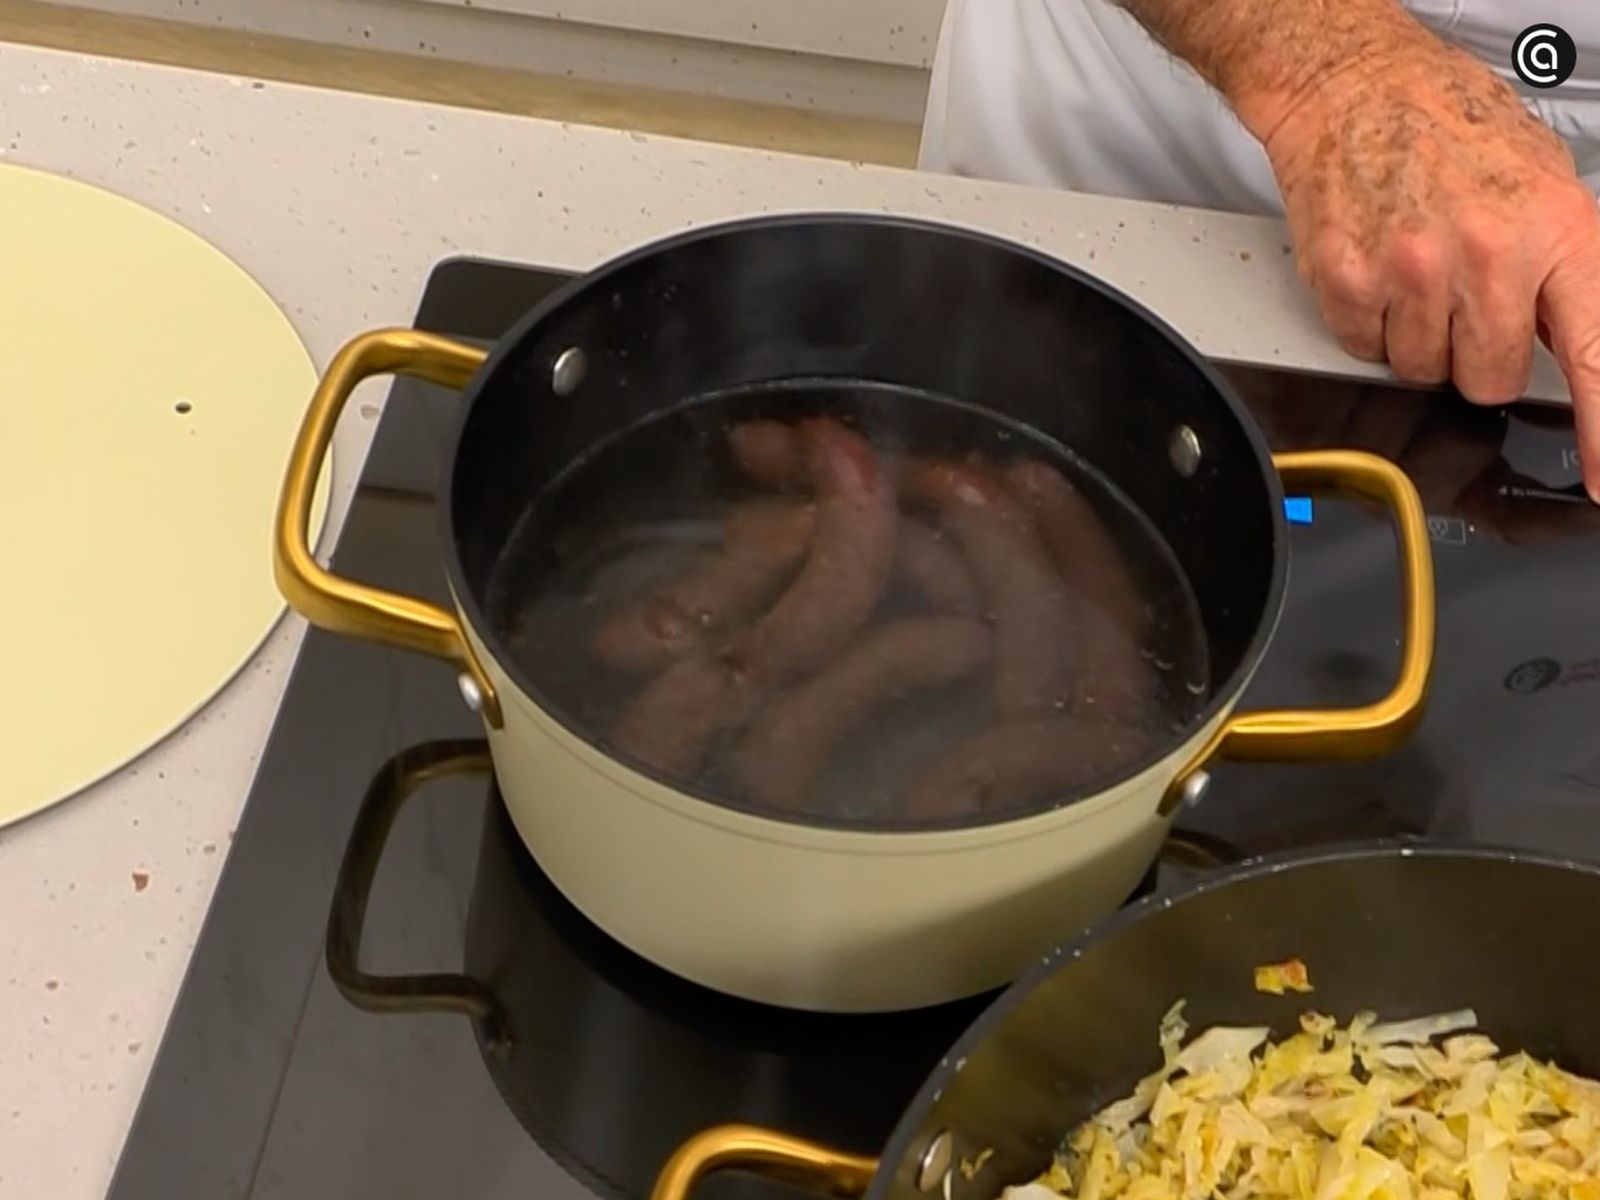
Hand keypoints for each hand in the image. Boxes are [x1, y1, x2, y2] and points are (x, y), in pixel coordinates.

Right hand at [1257, 37, 1599, 500]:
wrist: (1352, 86)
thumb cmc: (1446, 124)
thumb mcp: (1540, 184)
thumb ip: (1561, 270)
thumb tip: (1573, 348)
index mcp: (1552, 229)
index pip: (1593, 354)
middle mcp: (1485, 255)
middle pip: (1489, 379)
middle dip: (1478, 358)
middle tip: (1465, 302)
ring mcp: (1410, 272)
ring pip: (1422, 370)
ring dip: (1419, 339)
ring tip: (1416, 273)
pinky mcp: (1346, 282)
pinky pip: (1365, 348)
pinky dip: (1369, 324)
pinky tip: (1377, 271)